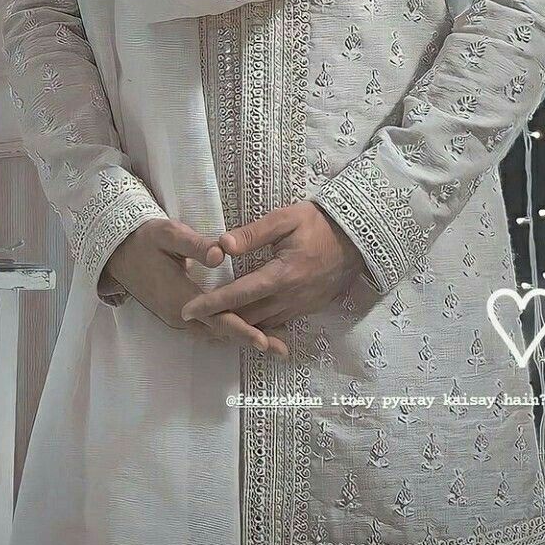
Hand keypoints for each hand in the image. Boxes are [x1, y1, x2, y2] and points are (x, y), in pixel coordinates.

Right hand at [104, 218, 289, 358]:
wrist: (118, 253)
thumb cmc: (144, 239)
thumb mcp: (167, 234)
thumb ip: (193, 244)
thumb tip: (218, 254)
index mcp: (180, 297)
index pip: (217, 318)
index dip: (242, 329)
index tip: (264, 340)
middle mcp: (180, 315)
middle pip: (221, 332)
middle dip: (251, 340)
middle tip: (282, 349)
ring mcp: (178, 318)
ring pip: (215, 334)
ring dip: (242, 338)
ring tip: (274, 345)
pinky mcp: (178, 315)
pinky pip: (208, 329)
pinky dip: (229, 332)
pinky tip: (248, 330)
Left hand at [179, 202, 364, 332]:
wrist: (357, 239)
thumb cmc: (319, 223)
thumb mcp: (286, 219)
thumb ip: (252, 234)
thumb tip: (221, 245)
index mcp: (281, 274)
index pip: (238, 294)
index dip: (211, 304)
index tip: (187, 310)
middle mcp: (290, 298)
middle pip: (246, 317)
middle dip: (218, 319)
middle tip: (192, 317)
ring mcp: (300, 307)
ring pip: (261, 324)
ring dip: (236, 325)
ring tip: (211, 321)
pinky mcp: (307, 310)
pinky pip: (276, 323)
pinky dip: (257, 325)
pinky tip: (244, 322)